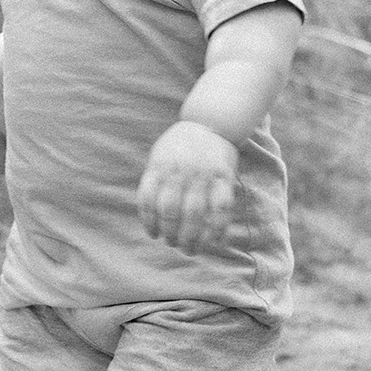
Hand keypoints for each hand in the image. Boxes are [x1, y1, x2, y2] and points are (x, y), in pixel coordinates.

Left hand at [137, 121, 238, 252]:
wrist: (211, 122)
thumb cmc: (181, 145)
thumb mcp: (160, 156)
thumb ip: (154, 180)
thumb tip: (150, 216)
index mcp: (159, 167)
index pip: (148, 201)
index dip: (149, 223)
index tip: (155, 235)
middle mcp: (179, 171)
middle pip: (170, 212)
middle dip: (170, 234)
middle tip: (174, 244)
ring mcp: (202, 175)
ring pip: (194, 215)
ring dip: (191, 238)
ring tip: (190, 249)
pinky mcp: (223, 178)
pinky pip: (220, 209)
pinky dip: (217, 228)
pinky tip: (214, 241)